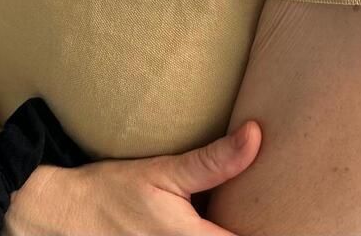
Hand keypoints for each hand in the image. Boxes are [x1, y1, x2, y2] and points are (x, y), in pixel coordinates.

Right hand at [3, 119, 261, 234]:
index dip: (272, 230)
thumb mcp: (165, 171)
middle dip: (246, 231)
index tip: (299, 220)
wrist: (61, 216)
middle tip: (274, 216)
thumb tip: (257, 135)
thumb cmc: (114, 191)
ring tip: (235, 220)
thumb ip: (214, 160)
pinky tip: (210, 228)